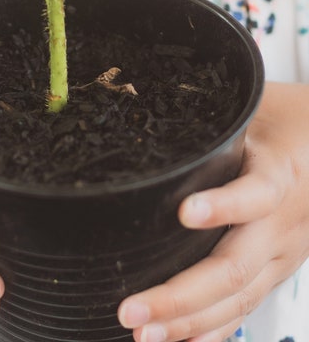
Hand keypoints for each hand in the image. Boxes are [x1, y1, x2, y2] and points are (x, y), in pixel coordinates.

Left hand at [117, 81, 308, 341]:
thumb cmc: (292, 121)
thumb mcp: (258, 108)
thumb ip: (215, 122)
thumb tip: (152, 119)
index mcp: (281, 174)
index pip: (257, 193)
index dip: (225, 206)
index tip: (186, 212)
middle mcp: (284, 223)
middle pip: (235, 266)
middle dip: (181, 295)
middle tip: (133, 309)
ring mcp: (283, 253)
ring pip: (238, 297)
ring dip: (189, 323)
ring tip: (144, 335)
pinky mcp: (278, 268)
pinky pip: (246, 306)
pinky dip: (213, 331)